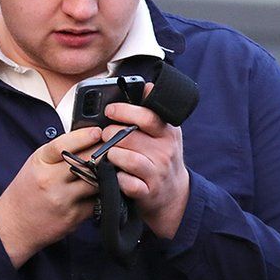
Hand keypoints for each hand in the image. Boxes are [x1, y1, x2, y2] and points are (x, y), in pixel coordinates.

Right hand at [0, 127, 101, 267]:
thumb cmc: (27, 190)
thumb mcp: (36, 164)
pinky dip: (102, 194)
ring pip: (96, 182)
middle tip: (114, 148)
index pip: (64, 145)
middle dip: (103, 153)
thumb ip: (58, 153)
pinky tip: (102, 190)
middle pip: (85, 162)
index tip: (98, 132)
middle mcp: (50, 180)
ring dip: (107, 175)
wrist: (14, 224)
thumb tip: (89, 139)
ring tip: (111, 168)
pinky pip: (96, 201)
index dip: (84, 136)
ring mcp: (62, 200)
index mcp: (40, 162)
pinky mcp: (73, 217)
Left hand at [101, 83, 189, 238]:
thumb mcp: (164, 132)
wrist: (174, 194)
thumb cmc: (162, 157)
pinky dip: (116, 178)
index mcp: (168, 132)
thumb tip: (146, 84)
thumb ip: (154, 110)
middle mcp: (165, 151)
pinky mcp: (148, 192)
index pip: (148, 116)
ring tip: (108, 153)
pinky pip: (126, 183)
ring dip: (111, 154)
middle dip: (110, 134)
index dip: (125, 111)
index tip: (109, 110)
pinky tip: (114, 174)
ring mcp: (157, 173)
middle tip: (104, 134)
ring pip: (127, 158)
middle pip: (130, 137)